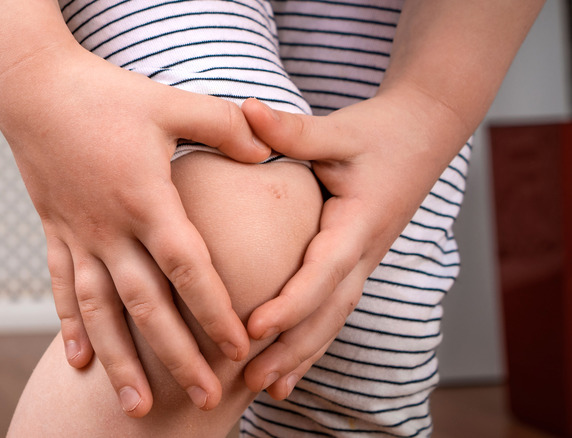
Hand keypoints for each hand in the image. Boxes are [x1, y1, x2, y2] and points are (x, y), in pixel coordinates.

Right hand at [0, 46, 269, 415]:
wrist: (31, 87)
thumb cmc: (105, 93)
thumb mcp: (170, 102)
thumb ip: (222, 127)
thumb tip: (264, 151)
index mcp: (145, 198)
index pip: (188, 267)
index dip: (215, 310)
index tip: (240, 349)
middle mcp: (109, 227)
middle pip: (147, 305)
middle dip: (176, 355)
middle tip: (203, 398)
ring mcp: (77, 234)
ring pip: (100, 311)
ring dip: (118, 361)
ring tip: (135, 406)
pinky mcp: (54, 232)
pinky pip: (62, 288)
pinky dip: (69, 327)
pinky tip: (77, 362)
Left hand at [239, 92, 464, 398]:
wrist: (423, 135)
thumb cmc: (380, 132)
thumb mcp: (338, 129)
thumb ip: (293, 129)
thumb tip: (244, 110)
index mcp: (359, 224)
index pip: (324, 272)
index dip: (290, 304)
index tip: (252, 328)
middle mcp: (364, 252)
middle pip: (329, 312)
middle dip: (291, 350)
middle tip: (250, 381)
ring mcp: (364, 262)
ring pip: (333, 319)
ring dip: (301, 355)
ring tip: (266, 390)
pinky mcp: (356, 263)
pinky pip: (334, 310)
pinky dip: (312, 341)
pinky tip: (288, 367)